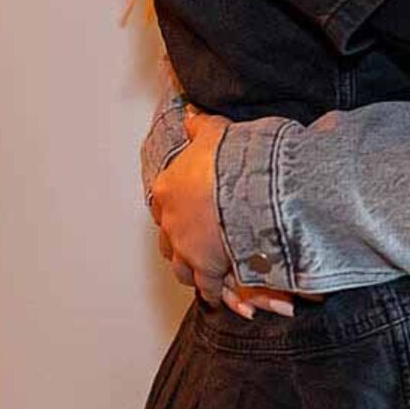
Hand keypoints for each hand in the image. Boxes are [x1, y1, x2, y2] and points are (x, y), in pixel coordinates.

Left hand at [149, 107, 294, 318]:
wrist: (245, 186)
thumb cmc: (228, 159)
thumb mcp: (214, 133)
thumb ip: (200, 127)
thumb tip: (190, 113)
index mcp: (167, 189)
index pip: (163, 201)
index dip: (175, 206)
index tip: (184, 208)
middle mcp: (171, 222)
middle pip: (168, 239)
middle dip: (179, 242)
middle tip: (191, 243)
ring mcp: (186, 248)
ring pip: (180, 266)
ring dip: (191, 268)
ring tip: (200, 271)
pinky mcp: (206, 268)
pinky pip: (207, 285)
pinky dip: (214, 290)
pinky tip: (219, 294)